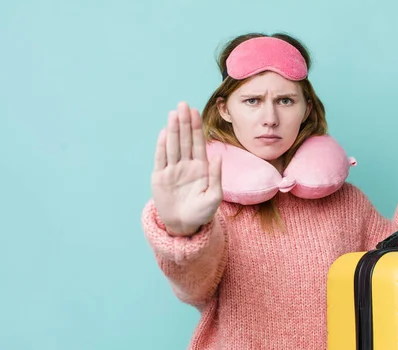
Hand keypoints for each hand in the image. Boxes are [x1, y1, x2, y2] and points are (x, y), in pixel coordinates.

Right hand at [151, 101, 222, 235]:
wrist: (184, 226)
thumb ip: (216, 176)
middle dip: (184, 122)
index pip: (198, 143)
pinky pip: (161, 159)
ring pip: (173, 146)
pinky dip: (162, 146)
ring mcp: (172, 170)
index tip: (195, 111)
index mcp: (201, 167)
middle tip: (183, 104)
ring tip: (173, 113)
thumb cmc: (202, 212)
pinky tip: (164, 132)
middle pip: (184, 140)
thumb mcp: (214, 196)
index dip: (196, 127)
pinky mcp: (160, 178)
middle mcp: (186, 165)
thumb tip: (218, 156)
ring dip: (173, 129)